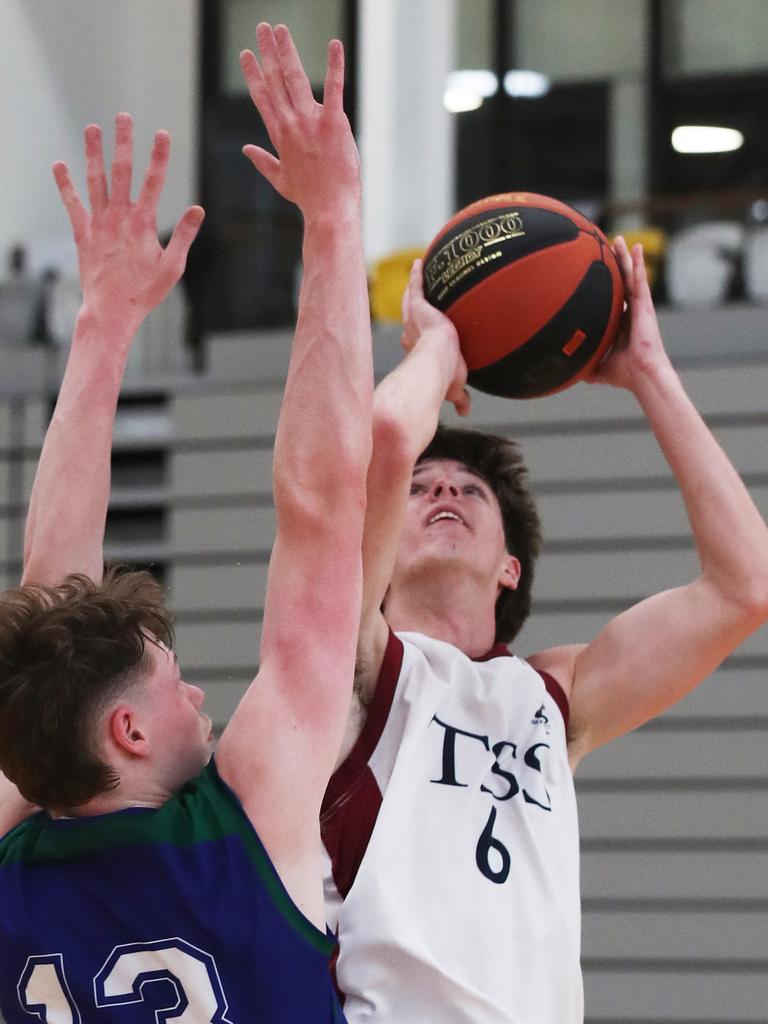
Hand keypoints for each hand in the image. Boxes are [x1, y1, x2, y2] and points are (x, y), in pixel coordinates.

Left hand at [53, 113, 203, 335]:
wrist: (112, 310)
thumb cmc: (146, 292)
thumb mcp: (173, 267)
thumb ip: (185, 235)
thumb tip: (198, 209)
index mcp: (143, 223)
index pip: (154, 181)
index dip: (159, 156)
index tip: (163, 133)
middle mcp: (119, 217)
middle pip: (122, 171)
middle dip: (123, 142)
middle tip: (123, 116)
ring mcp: (98, 224)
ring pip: (95, 180)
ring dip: (93, 153)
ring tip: (92, 128)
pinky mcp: (83, 234)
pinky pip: (72, 204)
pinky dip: (65, 184)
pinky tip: (59, 164)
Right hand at [240, 23, 359, 218]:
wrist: (329, 208)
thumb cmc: (308, 197)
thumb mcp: (280, 179)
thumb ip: (262, 161)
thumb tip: (246, 150)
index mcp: (279, 134)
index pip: (262, 97)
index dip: (253, 74)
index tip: (246, 54)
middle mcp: (291, 124)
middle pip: (275, 80)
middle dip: (267, 52)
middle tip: (261, 28)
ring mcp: (311, 122)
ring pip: (295, 78)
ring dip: (287, 51)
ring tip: (280, 28)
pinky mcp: (333, 124)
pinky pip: (334, 88)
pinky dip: (334, 65)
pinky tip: (334, 44)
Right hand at [402, 259, 469, 415]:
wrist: (436, 364)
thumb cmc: (443, 379)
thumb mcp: (454, 388)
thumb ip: (459, 398)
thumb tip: (465, 412)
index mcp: (417, 351)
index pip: (413, 342)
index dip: (413, 339)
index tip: (414, 337)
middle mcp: (411, 334)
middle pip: (409, 319)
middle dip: (410, 310)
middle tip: (412, 302)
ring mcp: (413, 318)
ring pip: (410, 300)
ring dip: (412, 288)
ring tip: (416, 275)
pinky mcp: (418, 306)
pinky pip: (417, 286)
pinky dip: (417, 275)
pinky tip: (420, 262)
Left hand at [586, 236, 672, 390]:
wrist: (642, 375)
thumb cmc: (625, 375)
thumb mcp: (599, 368)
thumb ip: (586, 365)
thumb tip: (569, 371)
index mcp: (622, 324)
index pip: (614, 300)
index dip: (607, 286)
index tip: (598, 273)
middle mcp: (631, 313)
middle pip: (622, 283)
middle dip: (616, 265)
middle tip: (608, 248)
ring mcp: (639, 308)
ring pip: (631, 276)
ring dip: (626, 258)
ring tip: (620, 240)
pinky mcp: (645, 306)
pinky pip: (640, 280)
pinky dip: (638, 263)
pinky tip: (636, 247)